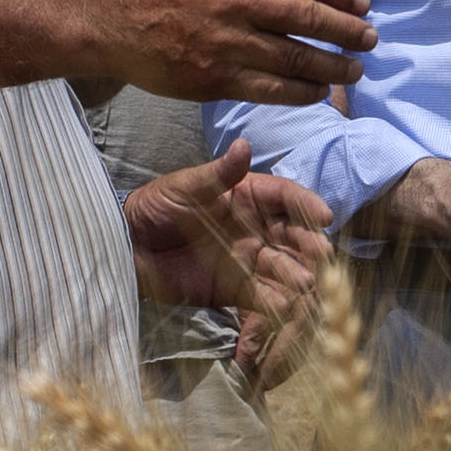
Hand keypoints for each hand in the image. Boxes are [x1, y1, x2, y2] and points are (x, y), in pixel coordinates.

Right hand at [84, 0, 374, 106]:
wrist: (111, 15)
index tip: (362, 4)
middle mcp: (236, 0)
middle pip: (308, 18)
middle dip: (347, 31)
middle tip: (370, 39)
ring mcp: (226, 43)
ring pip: (295, 59)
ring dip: (333, 67)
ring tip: (355, 70)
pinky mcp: (215, 79)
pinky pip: (271, 90)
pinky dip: (301, 92)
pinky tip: (319, 92)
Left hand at [126, 139, 333, 349]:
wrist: (127, 247)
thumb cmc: (156, 206)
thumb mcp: (185, 186)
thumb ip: (218, 173)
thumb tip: (244, 145)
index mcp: (250, 196)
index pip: (286, 197)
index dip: (306, 204)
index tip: (323, 215)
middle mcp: (258, 228)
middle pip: (293, 235)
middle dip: (309, 244)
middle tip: (321, 253)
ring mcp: (250, 259)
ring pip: (284, 268)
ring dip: (296, 275)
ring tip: (304, 282)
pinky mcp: (238, 289)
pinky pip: (262, 296)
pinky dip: (273, 302)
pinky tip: (281, 305)